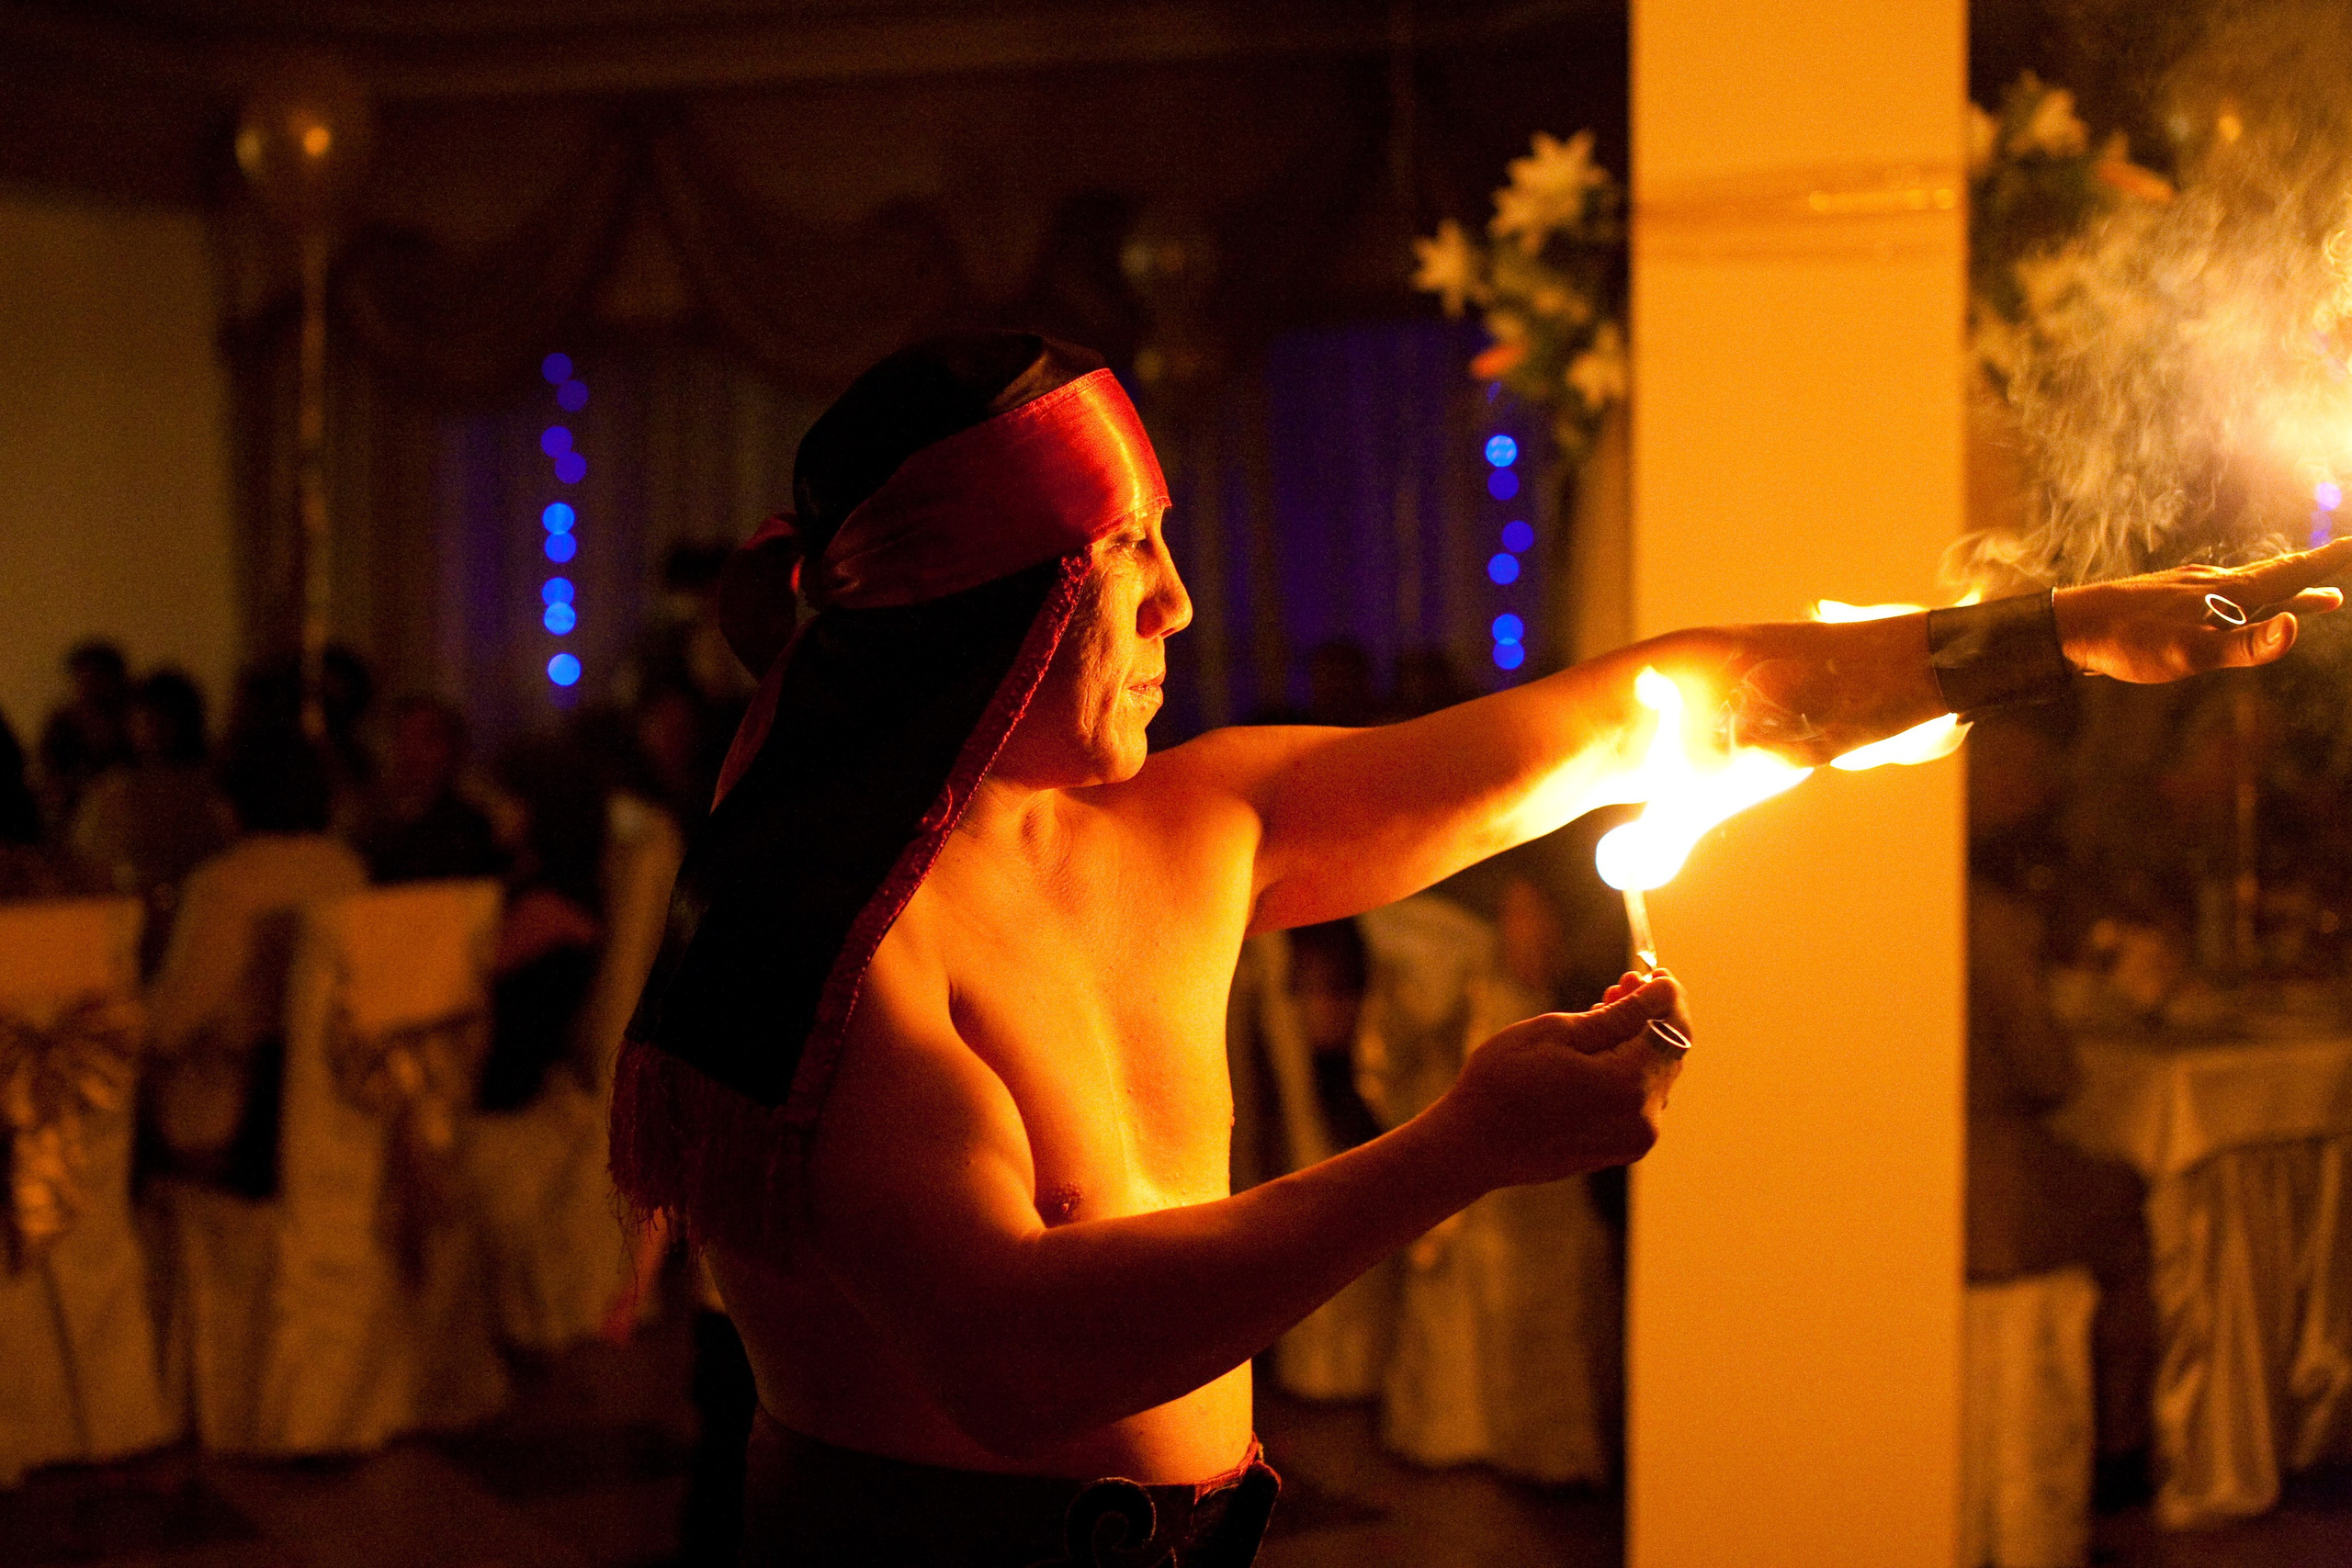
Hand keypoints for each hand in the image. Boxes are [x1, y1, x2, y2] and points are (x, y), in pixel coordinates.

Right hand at [1434, 972, 1690, 1188]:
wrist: (1473, 1145)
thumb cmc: (1503, 1083)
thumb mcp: (1556, 1033)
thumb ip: (1620, 1015)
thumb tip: (1663, 993)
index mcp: (1627, 1087)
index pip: (1672, 1030)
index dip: (1668, 996)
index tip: (1651, 972)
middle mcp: (1642, 1118)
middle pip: (1668, 1053)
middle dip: (1650, 1015)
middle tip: (1621, 983)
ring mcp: (1633, 1138)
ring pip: (1653, 1074)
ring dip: (1637, 1040)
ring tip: (1603, 1010)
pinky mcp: (1620, 1146)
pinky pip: (1638, 1097)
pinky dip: (1627, 1067)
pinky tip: (1597, 1048)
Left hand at [2055, 539, 2351, 682]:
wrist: (2068, 626)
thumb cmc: (2127, 642)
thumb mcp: (2189, 653)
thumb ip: (2245, 646)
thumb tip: (2297, 628)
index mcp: (2227, 593)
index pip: (2290, 573)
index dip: (2327, 562)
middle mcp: (2214, 583)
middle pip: (2277, 575)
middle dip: (2317, 571)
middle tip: (2349, 560)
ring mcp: (2191, 590)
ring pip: (2253, 587)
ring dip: (2291, 590)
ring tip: (2322, 598)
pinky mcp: (2170, 602)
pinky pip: (2226, 598)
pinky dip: (2253, 601)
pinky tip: (2241, 611)